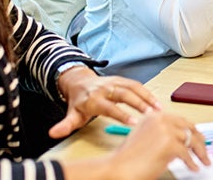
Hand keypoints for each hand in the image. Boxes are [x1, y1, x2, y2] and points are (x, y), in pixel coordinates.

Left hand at [48, 67, 162, 138]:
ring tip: (159, 109)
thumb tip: (53, 133)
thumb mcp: (72, 115)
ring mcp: (114, 81)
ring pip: (133, 87)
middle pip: (124, 94)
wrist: (79, 82)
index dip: (122, 114)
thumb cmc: (79, 102)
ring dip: (147, 97)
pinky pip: (136, 84)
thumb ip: (65, 125)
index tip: (134, 123)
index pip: (109, 107)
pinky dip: (147, 93)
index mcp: (93, 99)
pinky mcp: (122, 79)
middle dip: (139, 104)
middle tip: (152, 115)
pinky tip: (156, 103)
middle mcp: (105, 88)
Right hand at [108, 111, 210, 178]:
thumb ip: (163, 134)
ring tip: (203, 161)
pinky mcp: (170, 144)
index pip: (181, 120)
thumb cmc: (129, 157)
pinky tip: (193, 167)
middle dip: (200, 141)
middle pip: (190, 128)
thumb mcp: (147, 137)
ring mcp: (166, 131)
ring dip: (200, 153)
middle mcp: (161, 120)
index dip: (193, 130)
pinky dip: (192, 163)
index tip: (200, 137)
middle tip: (205, 151)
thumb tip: (183, 139)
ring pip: (192, 141)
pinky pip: (187, 155)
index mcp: (155, 115)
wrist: (118, 167)